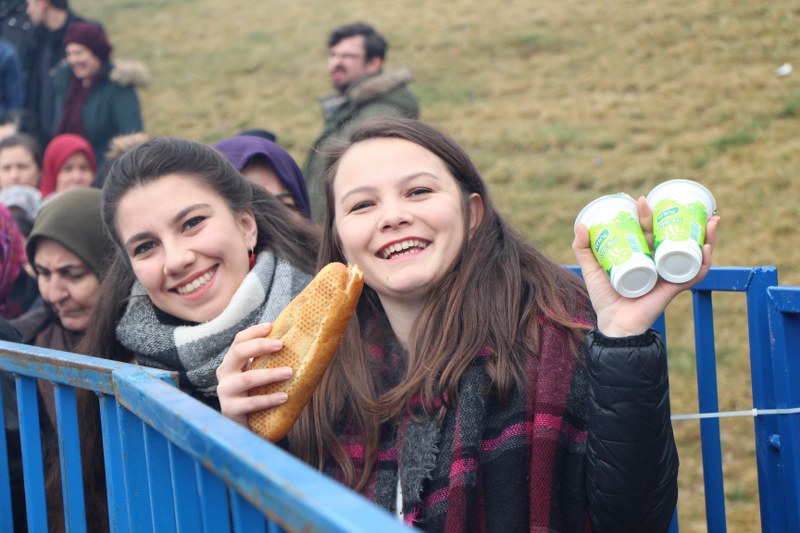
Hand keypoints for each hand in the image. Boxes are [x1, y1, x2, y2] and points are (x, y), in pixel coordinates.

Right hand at [216, 322, 291, 425]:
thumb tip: (297, 343)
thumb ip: (268, 361)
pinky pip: (251, 403)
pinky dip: (269, 399)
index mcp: (232, 361)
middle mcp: (225, 373)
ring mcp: (225, 392)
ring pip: (247, 378)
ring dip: (270, 374)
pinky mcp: (230, 410)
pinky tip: (284, 396)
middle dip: (260, 346)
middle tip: (281, 345)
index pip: (239, 340)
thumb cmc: (255, 395)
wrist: (243, 427)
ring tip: (289, 372)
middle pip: (238, 352)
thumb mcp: (258, 375)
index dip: (254, 332)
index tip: (271, 326)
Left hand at [572, 196, 719, 336]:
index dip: (649, 215)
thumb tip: (581, 224)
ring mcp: (668, 273)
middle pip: (672, 236)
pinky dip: (704, 261)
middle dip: (678, 217)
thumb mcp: (592, 269)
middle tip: (666, 203)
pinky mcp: (674, 287)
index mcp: (642, 255)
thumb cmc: (604, 298)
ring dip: (705, 235)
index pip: (649, 230)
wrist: (614, 323)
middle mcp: (658, 261)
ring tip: (710, 219)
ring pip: (691, 250)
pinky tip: (707, 247)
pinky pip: (695, 274)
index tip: (641, 200)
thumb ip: (583, 249)